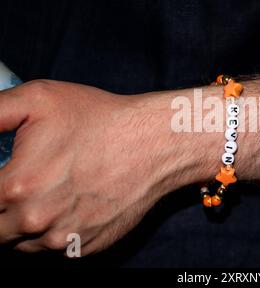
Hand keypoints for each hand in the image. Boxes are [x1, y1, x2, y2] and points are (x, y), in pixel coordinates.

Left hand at [0, 80, 204, 254]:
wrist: (154, 144)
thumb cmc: (100, 120)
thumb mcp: (38, 100)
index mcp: (17, 188)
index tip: (6, 178)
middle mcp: (37, 222)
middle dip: (0, 208)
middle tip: (23, 183)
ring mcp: (64, 240)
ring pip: (21, 243)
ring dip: (24, 223)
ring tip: (49, 191)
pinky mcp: (86, 247)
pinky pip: (54, 248)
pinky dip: (53, 231)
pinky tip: (71, 203)